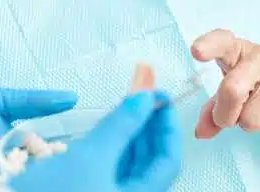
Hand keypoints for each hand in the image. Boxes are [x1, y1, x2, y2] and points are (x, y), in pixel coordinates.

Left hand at [0, 87, 77, 191]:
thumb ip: (32, 100)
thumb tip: (72, 97)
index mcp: (17, 139)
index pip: (48, 143)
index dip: (64, 141)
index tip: (87, 135)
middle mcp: (15, 159)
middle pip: (44, 162)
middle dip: (60, 158)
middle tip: (81, 151)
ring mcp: (5, 174)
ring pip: (34, 173)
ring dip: (46, 168)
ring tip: (67, 160)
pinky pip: (15, 182)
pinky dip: (27, 178)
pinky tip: (41, 170)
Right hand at [11, 90, 182, 191]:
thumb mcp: (90, 157)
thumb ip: (122, 125)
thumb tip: (145, 98)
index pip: (168, 160)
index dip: (167, 125)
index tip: (160, 96)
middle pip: (149, 160)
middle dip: (146, 123)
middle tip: (142, 91)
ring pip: (129, 163)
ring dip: (129, 131)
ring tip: (124, 103)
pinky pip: (110, 166)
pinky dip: (112, 144)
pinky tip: (106, 126)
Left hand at [191, 29, 259, 148]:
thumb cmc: (258, 84)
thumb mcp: (233, 89)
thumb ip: (213, 108)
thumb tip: (201, 133)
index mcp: (237, 49)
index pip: (221, 41)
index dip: (209, 45)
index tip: (196, 51)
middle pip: (232, 90)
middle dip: (224, 116)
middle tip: (227, 119)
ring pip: (252, 119)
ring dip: (252, 124)